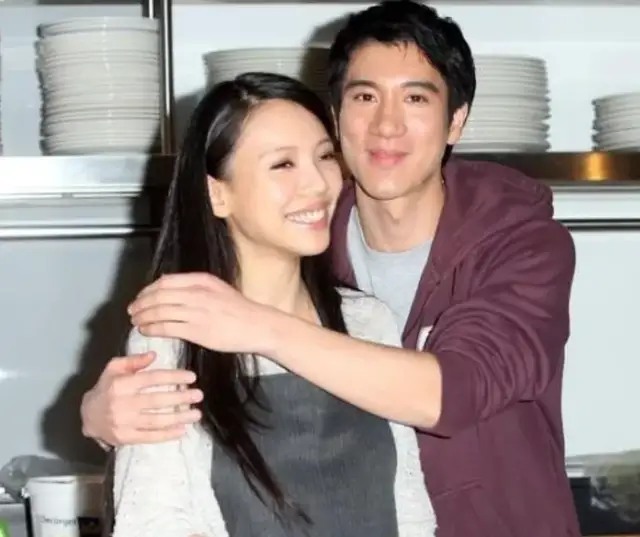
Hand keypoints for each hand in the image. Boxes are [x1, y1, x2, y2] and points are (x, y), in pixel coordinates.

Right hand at [80, 353, 202, 445]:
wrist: (87, 416)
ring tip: (196, 414)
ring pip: (156, 420)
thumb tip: (153, 355)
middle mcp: (123, 404)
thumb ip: (133, 361)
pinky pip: (150, 437)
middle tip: (198, 395)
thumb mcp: (113, 369)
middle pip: (156, 401)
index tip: (191, 377)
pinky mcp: (126, 438)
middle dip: (180, 398)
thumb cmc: (105, 388)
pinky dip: (167, 435)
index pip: (151, 379)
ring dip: (178, 418)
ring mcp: (124, 423)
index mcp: (121, 385)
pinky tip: (182, 430)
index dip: (173, 377)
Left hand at [127, 273, 274, 354]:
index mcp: (202, 281)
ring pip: (159, 311)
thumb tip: (170, 289)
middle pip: (158, 296)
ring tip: (136, 322)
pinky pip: (166, 327)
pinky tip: (146, 330)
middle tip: (132, 311)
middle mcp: (197, 293)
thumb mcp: (218, 289)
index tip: (140, 297)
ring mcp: (196, 312)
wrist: (257, 326)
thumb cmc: (239, 310)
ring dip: (143, 317)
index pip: (165, 282)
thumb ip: (196, 287)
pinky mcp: (197, 330)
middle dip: (141, 304)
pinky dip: (152, 328)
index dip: (148, 290)